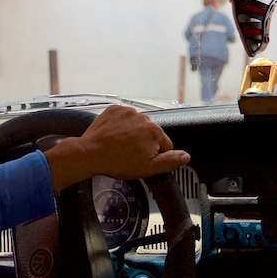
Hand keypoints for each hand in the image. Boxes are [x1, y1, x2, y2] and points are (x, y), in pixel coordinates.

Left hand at [43, 105, 190, 189]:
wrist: (90, 153)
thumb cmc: (118, 161)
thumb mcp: (149, 168)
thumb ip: (170, 161)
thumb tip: (186, 156)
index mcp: (155, 131)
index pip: (165, 145)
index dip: (155, 155)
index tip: (142, 160)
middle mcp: (144, 117)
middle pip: (151, 133)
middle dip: (144, 143)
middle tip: (130, 155)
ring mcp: (128, 111)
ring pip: (137, 125)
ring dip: (133, 134)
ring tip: (120, 146)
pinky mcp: (115, 109)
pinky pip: (124, 118)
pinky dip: (121, 126)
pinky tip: (114, 137)